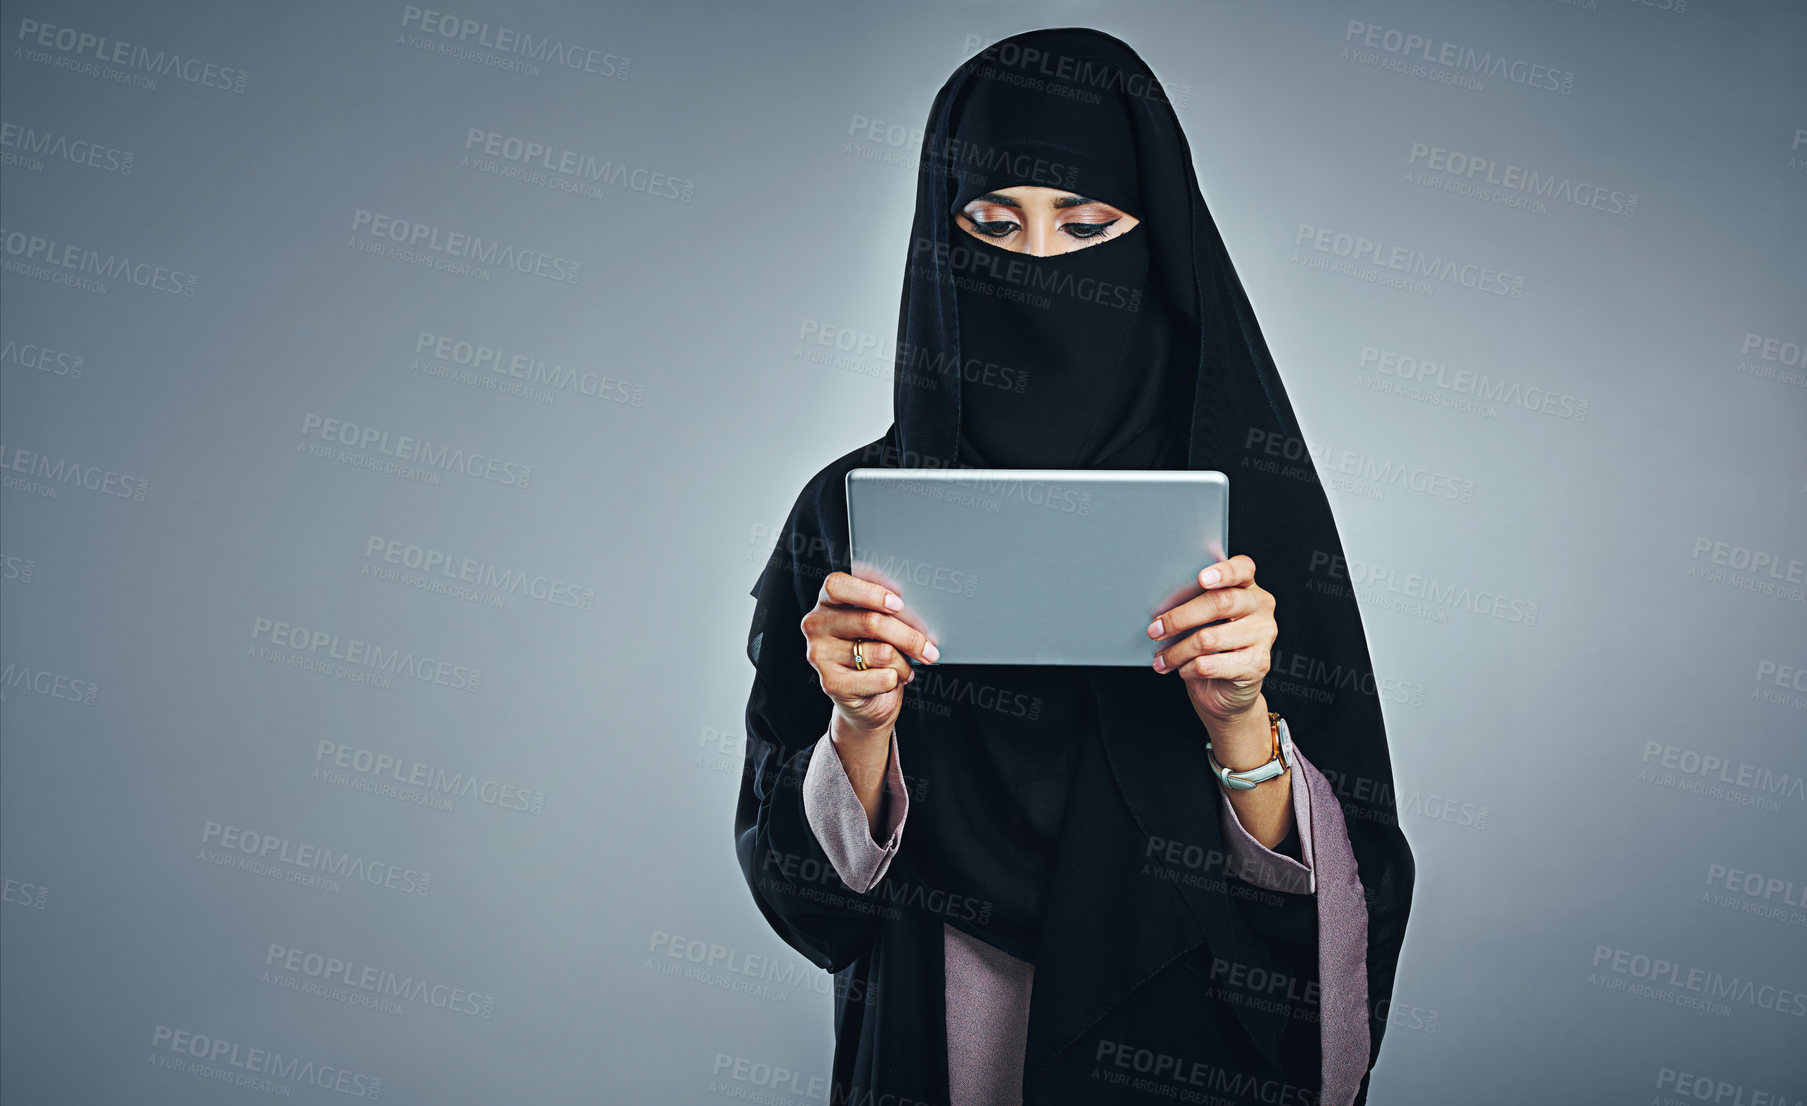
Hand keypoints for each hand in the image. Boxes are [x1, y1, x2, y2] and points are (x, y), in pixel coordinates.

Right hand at [800, 571, 940, 741]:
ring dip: (903, 663)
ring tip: (904, 667)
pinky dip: (896, 679)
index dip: (870, 592)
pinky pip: (880, 677)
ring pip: (881, 652)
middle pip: (870, 621)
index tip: (899, 603)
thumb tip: (919, 617)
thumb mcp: (880, 626)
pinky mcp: (831, 682)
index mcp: (827, 601)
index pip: (838, 586)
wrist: (865, 700)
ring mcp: (820, 654)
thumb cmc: (874, 653)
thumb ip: (889, 614)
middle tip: (930, 647)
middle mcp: (817, 624)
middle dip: (908, 635)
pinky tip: (893, 680)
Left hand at [1146, 555, 1276, 744]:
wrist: (1227, 691)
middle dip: (1180, 617)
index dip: (1223, 571)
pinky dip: (1188, 668)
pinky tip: (1182, 670)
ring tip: (1162, 659)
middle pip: (1220, 603)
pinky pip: (1210, 664)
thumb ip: (1193, 605)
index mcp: (1247, 587)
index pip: (1242, 569)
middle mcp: (1260, 607)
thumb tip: (1160, 607)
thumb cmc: (1211, 649)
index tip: (1200, 578)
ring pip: (1209, 638)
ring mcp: (1263, 635)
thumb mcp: (1202, 622)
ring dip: (1177, 651)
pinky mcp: (1257, 664)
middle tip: (1155, 630)